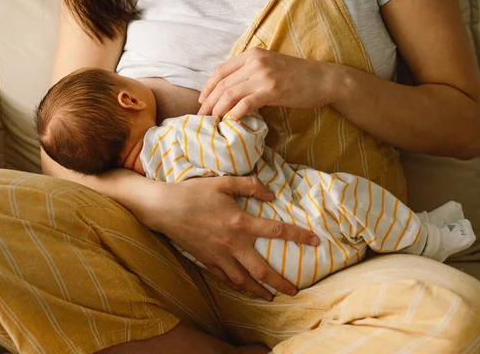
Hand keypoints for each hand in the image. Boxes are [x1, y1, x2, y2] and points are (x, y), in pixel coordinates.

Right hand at [136, 175, 319, 300]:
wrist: (164, 208)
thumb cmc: (194, 192)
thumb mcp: (224, 182)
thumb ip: (250, 186)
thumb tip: (271, 194)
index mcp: (240, 222)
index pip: (276, 231)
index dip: (298, 236)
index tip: (315, 242)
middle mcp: (233, 244)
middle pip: (262, 269)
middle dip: (280, 282)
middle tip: (294, 291)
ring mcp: (219, 256)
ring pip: (243, 280)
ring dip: (259, 290)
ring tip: (271, 297)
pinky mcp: (206, 261)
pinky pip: (225, 278)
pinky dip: (237, 285)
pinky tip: (244, 288)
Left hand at [198, 47, 335, 118]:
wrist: (323, 79)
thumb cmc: (298, 76)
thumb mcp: (270, 65)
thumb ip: (251, 72)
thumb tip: (230, 89)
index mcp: (252, 54)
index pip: (221, 70)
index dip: (207, 87)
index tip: (202, 101)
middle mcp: (255, 62)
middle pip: (222, 83)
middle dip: (209, 102)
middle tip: (202, 116)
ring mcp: (264, 76)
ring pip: (230, 94)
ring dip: (218, 110)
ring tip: (213, 121)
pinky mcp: (272, 90)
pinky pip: (246, 103)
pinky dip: (235, 113)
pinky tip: (230, 121)